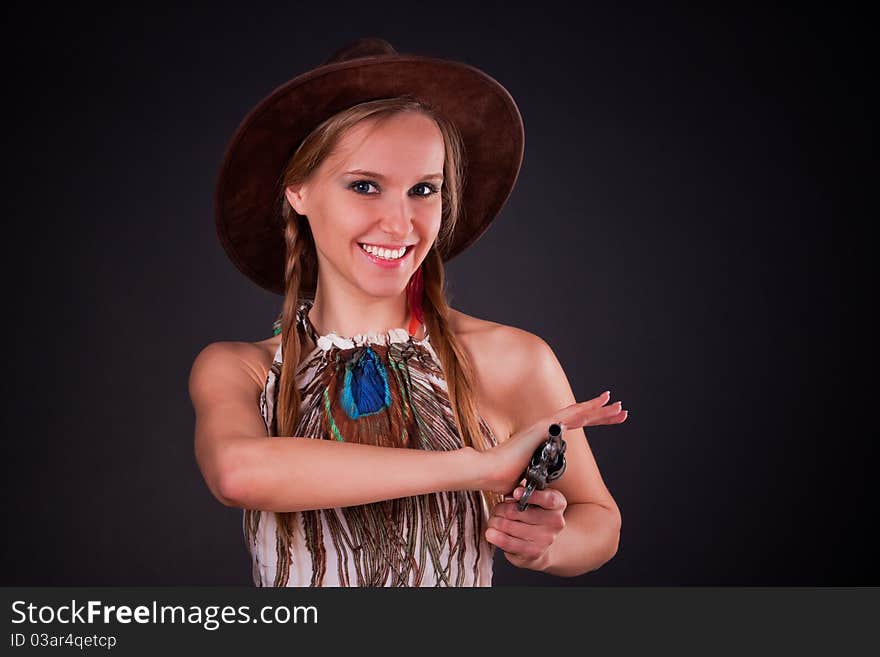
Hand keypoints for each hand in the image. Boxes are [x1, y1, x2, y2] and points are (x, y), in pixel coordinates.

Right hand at [479, 391, 625, 493]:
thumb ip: (538, 478)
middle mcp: (547, 428)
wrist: (490, 472)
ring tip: (619, 406)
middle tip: (621, 410)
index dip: (592, 422)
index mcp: (544, 439)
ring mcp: (546, 425)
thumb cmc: (504, 478)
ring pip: (579, 413)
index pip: (574, 427)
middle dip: (602, 414)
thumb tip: (540, 492)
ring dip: (600, 410)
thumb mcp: (529, 479)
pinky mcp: (544, 426)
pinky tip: (601, 404)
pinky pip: (571, 415)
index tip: (609, 420)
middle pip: (580, 417)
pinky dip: (587, 408)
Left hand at [486, 483, 566, 570]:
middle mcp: (556, 521)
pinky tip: (491, 534)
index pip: (548, 498)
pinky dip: (496, 537)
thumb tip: (512, 495)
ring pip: (509, 526)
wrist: (540, 543)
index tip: (515, 493)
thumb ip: (524, 492)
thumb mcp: (534, 498)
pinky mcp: (534, 552)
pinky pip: (508, 542)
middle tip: (496, 510)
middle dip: (500, 509)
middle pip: (518, 511)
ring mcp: (546, 538)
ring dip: (495, 522)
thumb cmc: (533, 515)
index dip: (531, 495)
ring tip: (494, 521)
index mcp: (558, 503)